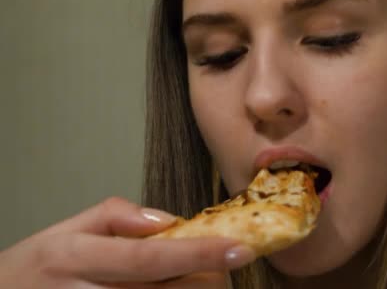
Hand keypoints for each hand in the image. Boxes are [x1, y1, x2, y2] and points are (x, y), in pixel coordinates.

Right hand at [0, 197, 254, 287]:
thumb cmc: (36, 270)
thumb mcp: (65, 230)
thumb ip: (116, 216)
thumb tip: (167, 221)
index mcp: (75, 257)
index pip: (149, 258)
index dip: (198, 254)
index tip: (239, 249)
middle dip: (209, 280)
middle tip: (225, 264)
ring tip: (205, 276)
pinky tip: (180, 288)